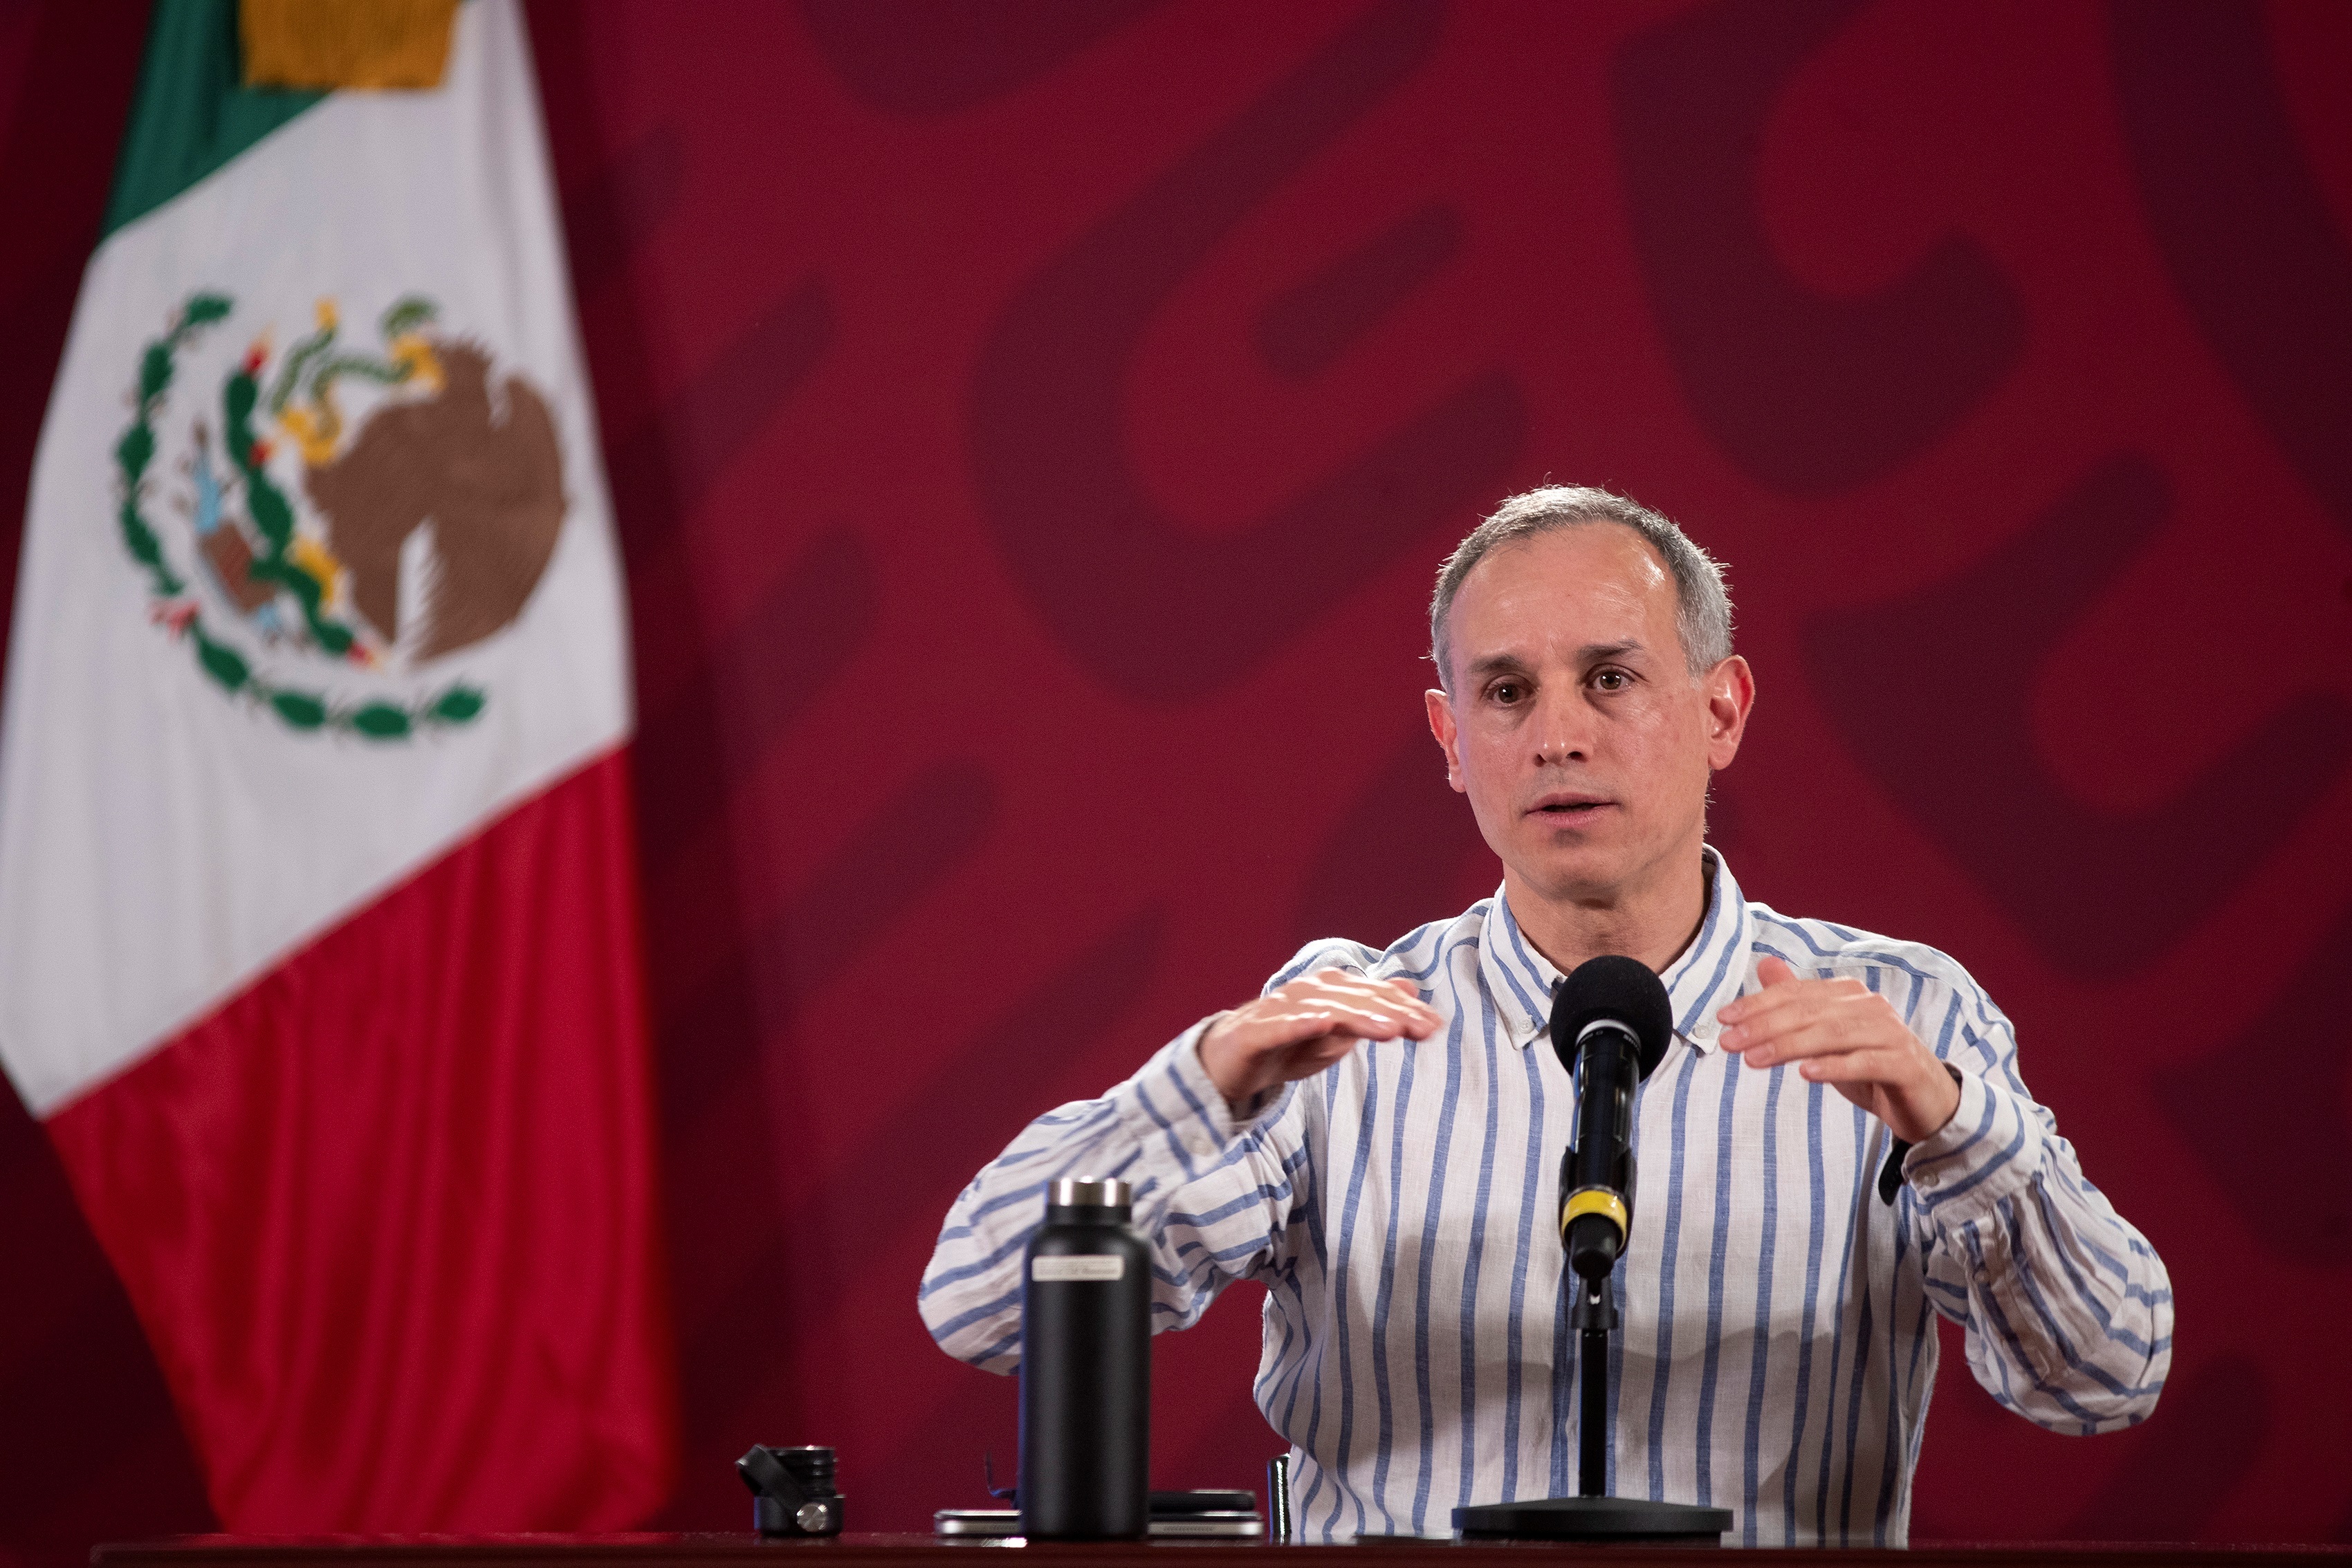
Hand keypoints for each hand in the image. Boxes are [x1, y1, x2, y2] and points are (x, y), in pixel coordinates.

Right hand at [1197, 970, 1439, 1115]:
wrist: (1226, 1063)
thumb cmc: (1286, 1046)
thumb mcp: (1336, 1032)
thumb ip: (1370, 1010)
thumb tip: (1410, 988)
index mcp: (1329, 992)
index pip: (1373, 997)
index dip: (1404, 1009)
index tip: (1435, 1025)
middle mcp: (1307, 993)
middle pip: (1356, 1001)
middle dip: (1392, 1013)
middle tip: (1424, 1029)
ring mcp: (1280, 1010)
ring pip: (1326, 1010)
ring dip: (1359, 1016)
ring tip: (1390, 1028)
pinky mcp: (1255, 1032)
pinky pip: (1281, 1026)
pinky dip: (1302, 1022)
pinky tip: (1324, 1023)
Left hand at [1715, 957, 1960, 1143]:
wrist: (1928, 1101)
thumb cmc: (1871, 1065)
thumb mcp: (1828, 1035)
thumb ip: (1799, 1002)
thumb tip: (1766, 965)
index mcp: (1848, 995)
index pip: (1795, 994)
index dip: (1757, 1004)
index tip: (1723, 1019)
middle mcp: (1870, 1007)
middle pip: (1809, 1012)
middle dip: (1764, 1025)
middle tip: (1729, 1042)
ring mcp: (1890, 1033)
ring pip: (1832, 1034)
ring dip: (1789, 1045)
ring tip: (1754, 1059)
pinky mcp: (1904, 1064)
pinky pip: (1865, 1062)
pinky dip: (1834, 1066)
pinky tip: (1806, 1074)